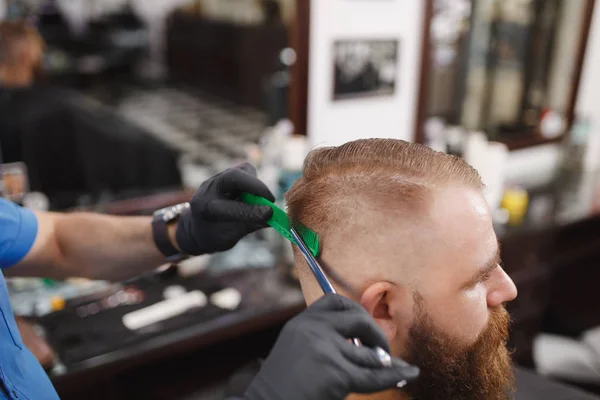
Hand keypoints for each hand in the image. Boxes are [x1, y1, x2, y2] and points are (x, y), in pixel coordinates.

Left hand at [176, 163, 274, 254]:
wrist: (196, 226)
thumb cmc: (214, 235)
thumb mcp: (230, 237)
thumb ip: (251, 224)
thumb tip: (276, 218)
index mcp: (204, 209)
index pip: (229, 207)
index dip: (251, 211)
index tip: (269, 214)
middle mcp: (209, 189)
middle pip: (234, 177)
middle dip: (256, 186)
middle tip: (271, 199)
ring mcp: (217, 178)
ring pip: (242, 171)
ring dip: (256, 184)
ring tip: (261, 201)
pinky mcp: (227, 174)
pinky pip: (245, 171)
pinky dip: (254, 183)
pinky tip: (253, 196)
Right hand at [245, 294, 419, 399]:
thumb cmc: (282, 386)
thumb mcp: (296, 351)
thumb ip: (322, 339)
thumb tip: (368, 344)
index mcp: (301, 323)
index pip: (334, 303)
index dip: (355, 312)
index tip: (364, 324)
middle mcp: (313, 330)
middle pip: (357, 320)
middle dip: (376, 334)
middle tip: (383, 349)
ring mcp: (325, 350)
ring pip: (369, 355)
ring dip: (385, 363)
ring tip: (398, 369)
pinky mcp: (337, 373)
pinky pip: (373, 376)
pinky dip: (392, 376)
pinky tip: (407, 374)